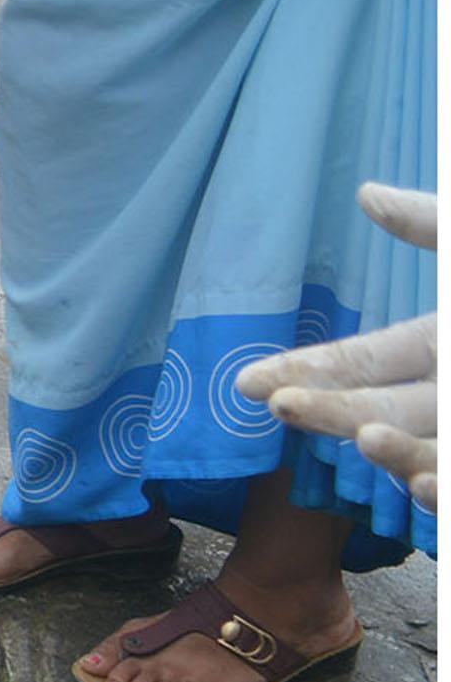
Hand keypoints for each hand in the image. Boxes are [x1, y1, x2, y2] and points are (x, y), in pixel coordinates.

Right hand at [241, 185, 439, 509]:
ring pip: (423, 453)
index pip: (363, 360)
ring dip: (390, 452)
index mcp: (447, 344)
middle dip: (326, 410)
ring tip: (361, 434)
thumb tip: (366, 193)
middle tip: (277, 404)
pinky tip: (431, 481)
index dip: (309, 369)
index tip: (250, 383)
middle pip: (378, 409)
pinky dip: (445, 489)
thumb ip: (433, 223)